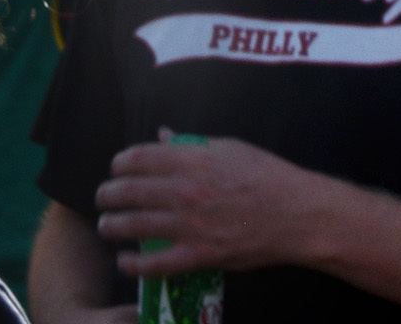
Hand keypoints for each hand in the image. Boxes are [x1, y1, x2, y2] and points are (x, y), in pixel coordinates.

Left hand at [92, 133, 332, 277]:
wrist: (297, 214)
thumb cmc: (267, 176)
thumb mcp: (229, 147)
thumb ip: (191, 143)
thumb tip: (163, 135)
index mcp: (192, 159)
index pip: (139, 158)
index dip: (120, 163)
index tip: (115, 168)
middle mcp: (185, 190)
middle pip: (129, 191)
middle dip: (108, 195)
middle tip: (102, 199)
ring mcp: (190, 224)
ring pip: (134, 226)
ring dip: (112, 226)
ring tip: (106, 227)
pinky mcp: (199, 255)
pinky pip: (156, 264)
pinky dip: (134, 265)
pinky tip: (125, 261)